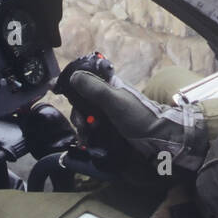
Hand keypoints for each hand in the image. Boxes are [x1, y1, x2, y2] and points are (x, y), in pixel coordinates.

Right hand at [53, 53, 207, 176]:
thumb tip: (73, 76)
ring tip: (87, 136)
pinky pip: (94, 129)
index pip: (85, 78)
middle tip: (83, 126)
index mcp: (110, 85)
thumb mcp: (114, 100)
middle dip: (78, 113)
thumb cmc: (139, 117)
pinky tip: (90, 141)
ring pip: (87, 116)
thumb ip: (95, 88)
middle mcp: (108, 97)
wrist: (160, 141)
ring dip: (83, 126)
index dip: (72, 83)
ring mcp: (110, 113)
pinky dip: (89, 134)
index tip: (56, 91)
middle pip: (83, 100)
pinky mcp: (112, 128)